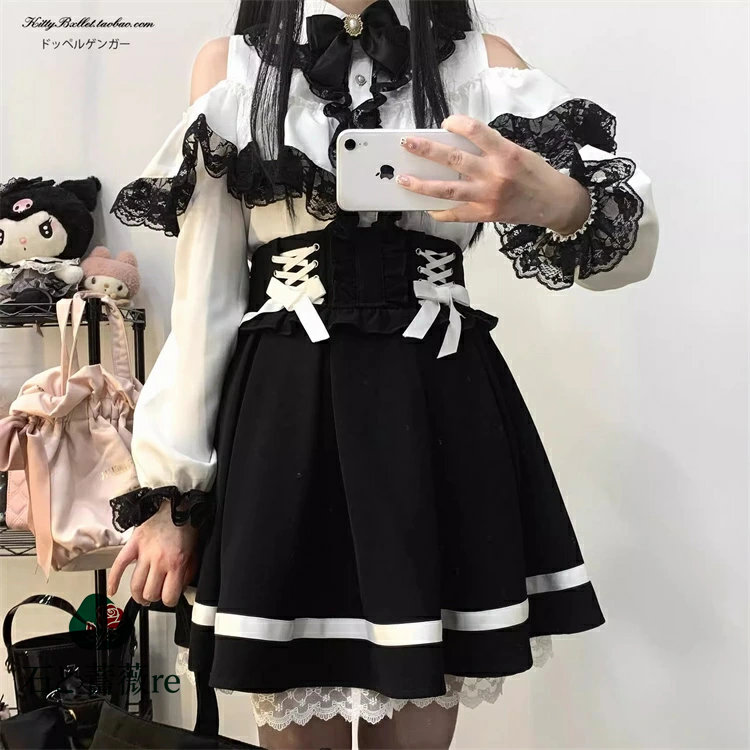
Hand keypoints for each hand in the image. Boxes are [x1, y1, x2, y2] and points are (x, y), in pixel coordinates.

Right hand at [107, 502, 198, 607]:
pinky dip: (113, 580)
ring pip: (135, 586)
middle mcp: (159, 561)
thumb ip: (188, 570)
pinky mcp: (132, 545)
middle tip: (156, 594)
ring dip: (138, 594)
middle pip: (149, 593)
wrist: (176, 503)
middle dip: (154, 597)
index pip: (168, 597)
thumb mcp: (195, 551)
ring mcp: (144, 554)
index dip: (169, 600)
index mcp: (176, 563)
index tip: (170, 598)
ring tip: (142, 596)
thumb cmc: (186, 524)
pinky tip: (112, 590)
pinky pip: (118, 566)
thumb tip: (182, 586)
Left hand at [396, 114, 591, 232]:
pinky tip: (427, 207)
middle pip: (453, 160)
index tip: (446, 122)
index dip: (456, 124)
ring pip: (447, 189)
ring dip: (422, 184)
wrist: (553, 202)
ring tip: (404, 179)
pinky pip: (456, 213)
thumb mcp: (517, 152)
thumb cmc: (535, 174)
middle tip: (407, 143)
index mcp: (505, 153)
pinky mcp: (484, 214)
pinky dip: (439, 211)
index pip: (475, 131)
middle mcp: (494, 174)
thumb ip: (490, 148)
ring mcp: (487, 196)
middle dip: (426, 150)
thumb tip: (457, 146)